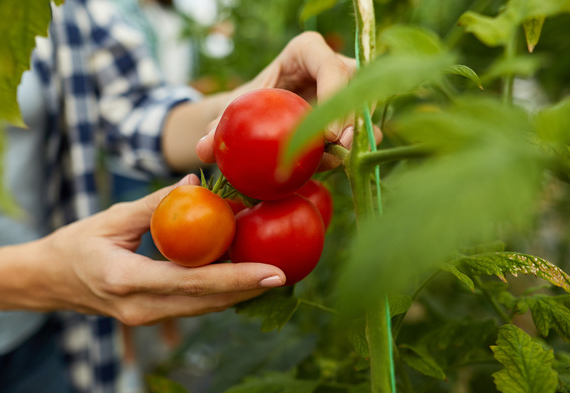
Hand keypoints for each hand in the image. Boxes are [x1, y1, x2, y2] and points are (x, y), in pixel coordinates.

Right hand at [33, 174, 285, 325]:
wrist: (49, 282)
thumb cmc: (76, 244)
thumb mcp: (112, 218)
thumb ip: (155, 204)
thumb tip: (197, 184)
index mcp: (127, 279)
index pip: (194, 282)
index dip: (238, 279)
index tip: (274, 273)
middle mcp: (140, 308)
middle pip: (208, 302)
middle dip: (250, 289)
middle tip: (288, 270)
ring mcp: (146, 319)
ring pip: (205, 308)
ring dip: (239, 292)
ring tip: (272, 271)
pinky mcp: (152, 317)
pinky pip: (194, 306)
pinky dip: (219, 292)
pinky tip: (241, 275)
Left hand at [195, 31, 381, 170]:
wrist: (259, 115)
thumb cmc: (248, 103)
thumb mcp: (233, 110)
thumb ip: (219, 126)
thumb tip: (204, 148)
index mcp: (307, 51)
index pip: (330, 66)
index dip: (334, 94)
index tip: (326, 133)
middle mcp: (336, 65)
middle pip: (356, 88)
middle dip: (352, 119)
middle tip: (340, 148)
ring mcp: (350, 89)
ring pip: (365, 109)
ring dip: (358, 136)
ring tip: (340, 159)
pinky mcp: (355, 114)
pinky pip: (365, 130)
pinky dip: (354, 149)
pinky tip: (338, 164)